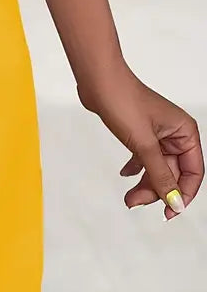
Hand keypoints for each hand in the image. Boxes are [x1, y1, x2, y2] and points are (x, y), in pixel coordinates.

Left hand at [78, 64, 202, 219]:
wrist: (98, 80)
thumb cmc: (122, 100)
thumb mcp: (144, 144)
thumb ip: (160, 175)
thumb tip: (174, 200)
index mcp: (185, 132)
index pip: (193, 172)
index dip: (182, 194)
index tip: (169, 211)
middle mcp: (175, 133)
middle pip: (174, 172)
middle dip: (156, 190)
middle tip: (135, 202)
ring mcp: (157, 133)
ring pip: (158, 167)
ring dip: (145, 183)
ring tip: (129, 197)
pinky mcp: (140, 132)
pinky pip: (145, 157)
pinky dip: (137, 168)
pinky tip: (126, 174)